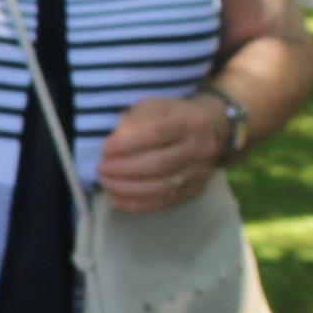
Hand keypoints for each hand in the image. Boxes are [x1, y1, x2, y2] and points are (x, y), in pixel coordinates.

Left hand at [96, 94, 228, 214]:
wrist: (211, 129)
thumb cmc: (173, 116)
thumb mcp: (154, 107)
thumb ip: (134, 120)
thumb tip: (114, 142)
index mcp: (190, 123)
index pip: (157, 134)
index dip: (128, 144)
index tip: (104, 149)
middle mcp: (200, 149)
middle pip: (160, 164)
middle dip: (124, 169)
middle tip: (101, 169)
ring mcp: (201, 173)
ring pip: (162, 187)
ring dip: (128, 189)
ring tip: (106, 184)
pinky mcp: (196, 191)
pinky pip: (165, 203)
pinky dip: (139, 204)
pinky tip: (118, 201)